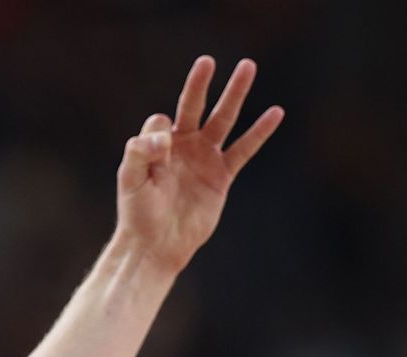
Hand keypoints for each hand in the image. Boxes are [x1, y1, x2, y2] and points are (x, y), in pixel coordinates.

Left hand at [115, 56, 283, 272]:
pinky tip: (275, 112)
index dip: (159, 132)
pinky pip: (244, 149)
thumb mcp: (131, 180)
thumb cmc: (138, 213)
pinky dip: (259, 131)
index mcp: (157, 145)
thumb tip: (164, 134)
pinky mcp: (221, 176)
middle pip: (194, 106)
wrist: (156, 245)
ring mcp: (204, 159)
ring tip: (248, 66)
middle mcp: (182, 146)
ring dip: (235, 94)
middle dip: (201, 84)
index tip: (159, 151)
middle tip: (208, 60)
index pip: (161, 122)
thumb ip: (140, 153)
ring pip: (223, 119)